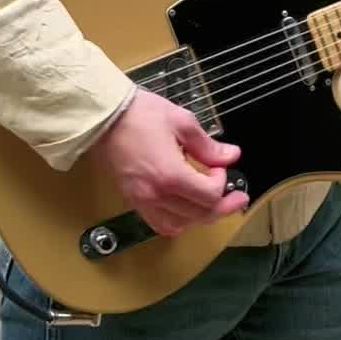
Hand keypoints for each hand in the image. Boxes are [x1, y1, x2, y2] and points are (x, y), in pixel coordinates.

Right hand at [88, 88, 248, 237]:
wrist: (103, 117)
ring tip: (210, 203)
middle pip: (199, 215)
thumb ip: (207, 145)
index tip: (219, 166)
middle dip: (222, 206)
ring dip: (200, 217)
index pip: (209, 195)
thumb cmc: (140, 114)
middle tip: (236, 197)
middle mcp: (156, 195)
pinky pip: (159, 224)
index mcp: (171, 175)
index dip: (222, 182)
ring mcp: (142, 200)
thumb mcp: (182, 122)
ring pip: (180, 225)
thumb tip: (230, 156)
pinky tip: (185, 209)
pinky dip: (178, 221)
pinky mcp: (133, 200)